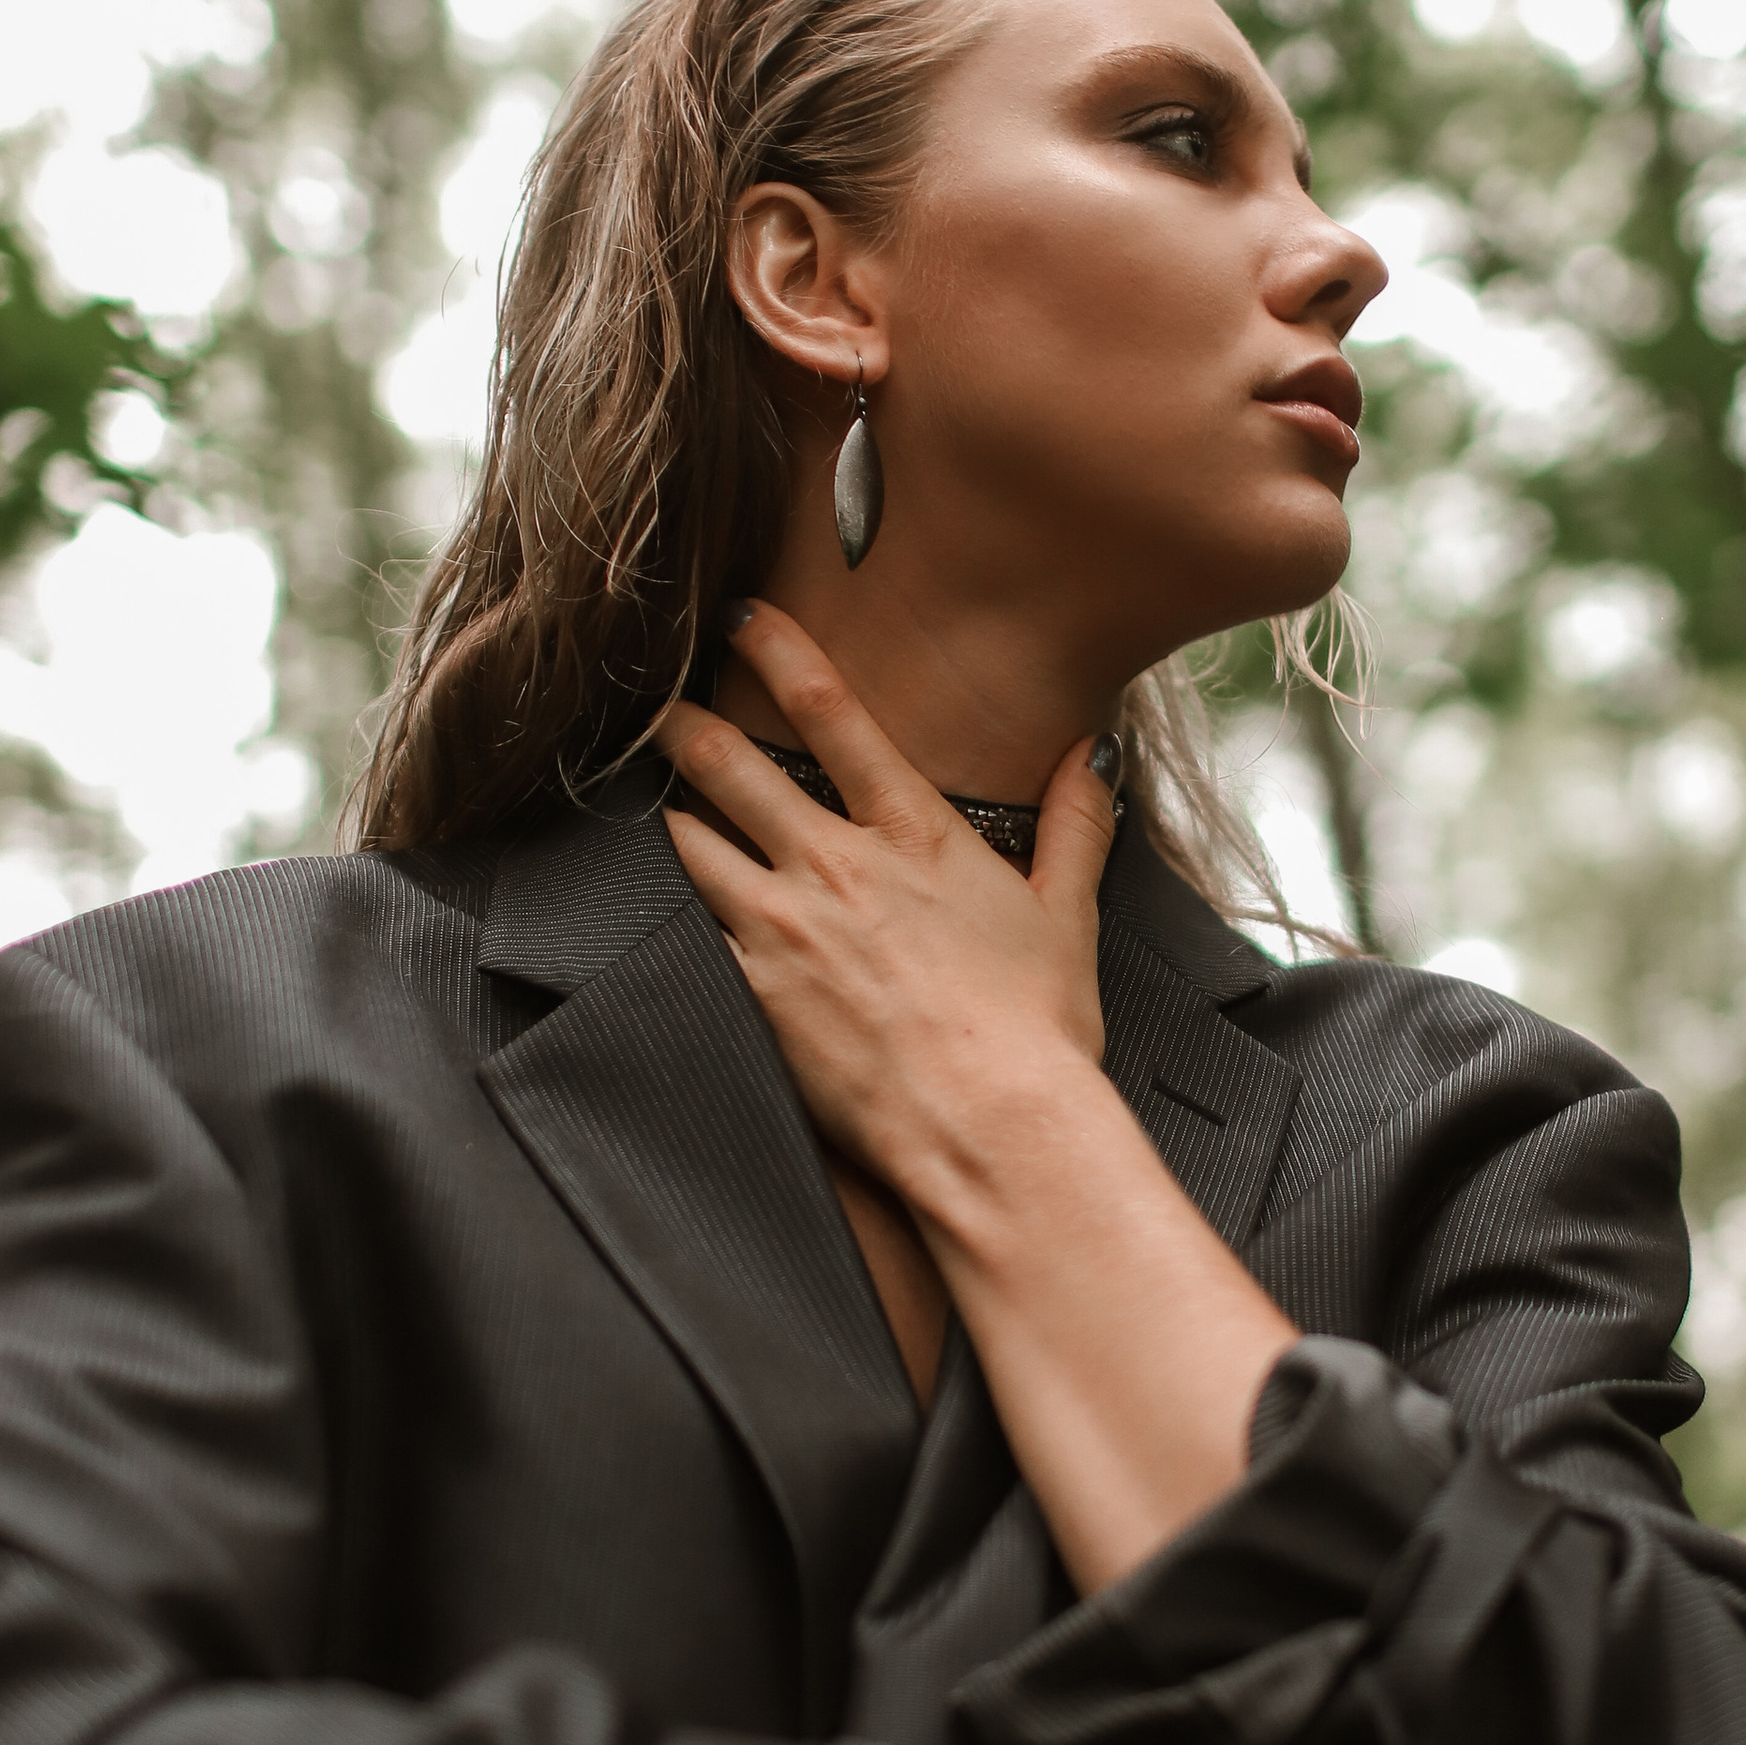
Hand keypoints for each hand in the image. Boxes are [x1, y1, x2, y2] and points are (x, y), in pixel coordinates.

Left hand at [658, 602, 1301, 1588]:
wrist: (988, 1124)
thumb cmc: (1035, 1032)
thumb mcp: (1070, 915)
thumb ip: (1076, 825)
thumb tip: (1090, 758)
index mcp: (915, 833)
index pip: (833, 714)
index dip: (780, 653)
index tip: (747, 621)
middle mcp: (838, 863)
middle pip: (733, 768)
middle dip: (688, 728)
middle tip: (660, 706)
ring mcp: (785, 924)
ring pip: (694, 841)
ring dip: (672, 815)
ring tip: (654, 802)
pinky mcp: (753, 987)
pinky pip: (694, 928)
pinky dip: (678, 905)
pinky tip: (660, 904)